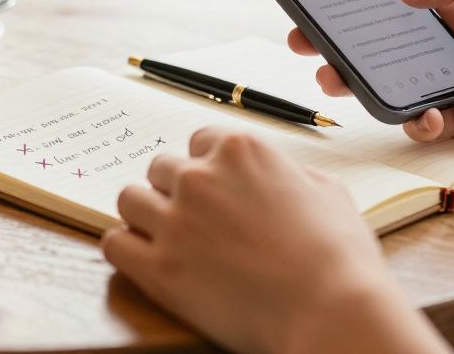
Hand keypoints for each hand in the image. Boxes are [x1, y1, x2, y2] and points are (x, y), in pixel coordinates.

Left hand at [103, 127, 447, 353]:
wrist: (331, 312)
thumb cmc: (340, 257)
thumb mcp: (327, 191)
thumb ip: (289, 174)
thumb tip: (278, 177)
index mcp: (241, 150)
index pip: (198, 141)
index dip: (207, 167)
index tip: (214, 189)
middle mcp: (201, 177)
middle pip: (161, 168)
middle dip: (175, 191)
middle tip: (195, 220)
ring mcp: (176, 221)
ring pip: (129, 200)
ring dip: (146, 216)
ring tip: (167, 239)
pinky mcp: (158, 268)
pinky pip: (114, 243)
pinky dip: (126, 249)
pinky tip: (146, 260)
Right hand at [288, 0, 453, 158]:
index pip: (391, 0)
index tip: (315, 0)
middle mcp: (445, 44)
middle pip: (377, 44)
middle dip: (336, 44)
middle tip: (305, 45)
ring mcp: (452, 82)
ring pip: (390, 84)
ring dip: (359, 83)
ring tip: (337, 81)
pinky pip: (424, 122)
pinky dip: (416, 122)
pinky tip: (426, 117)